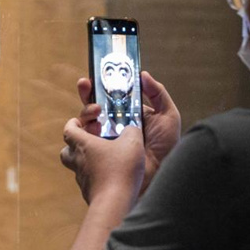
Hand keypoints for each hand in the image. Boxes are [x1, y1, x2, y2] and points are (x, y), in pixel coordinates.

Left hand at [60, 118, 144, 204]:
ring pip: (77, 167)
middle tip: (91, 141)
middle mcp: (78, 161)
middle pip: (66, 151)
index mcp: (83, 145)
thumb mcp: (132, 142)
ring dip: (87, 161)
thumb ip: (131, 130)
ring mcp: (82, 179)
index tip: (81, 121)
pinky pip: (89, 181)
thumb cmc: (120, 169)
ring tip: (104, 158)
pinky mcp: (89, 192)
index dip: (73, 124)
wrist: (114, 203)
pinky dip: (96, 175)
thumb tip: (130, 129)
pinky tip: (112, 175)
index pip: (68, 130)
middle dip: (76, 144)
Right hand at [73, 71, 180, 191]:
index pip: (112, 97)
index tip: (96, 76)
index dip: (102, 86)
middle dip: (86, 94)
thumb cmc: (166, 148)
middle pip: (93, 106)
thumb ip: (157, 93)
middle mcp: (113, 127)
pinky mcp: (95, 155)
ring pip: (84, 122)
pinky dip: (81, 131)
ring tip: (95, 111)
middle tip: (86, 85)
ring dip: (85, 111)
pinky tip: (92, 127)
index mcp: (129, 115)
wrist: (158, 175)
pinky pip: (81, 141)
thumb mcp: (168, 116)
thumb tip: (142, 74)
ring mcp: (102, 141)